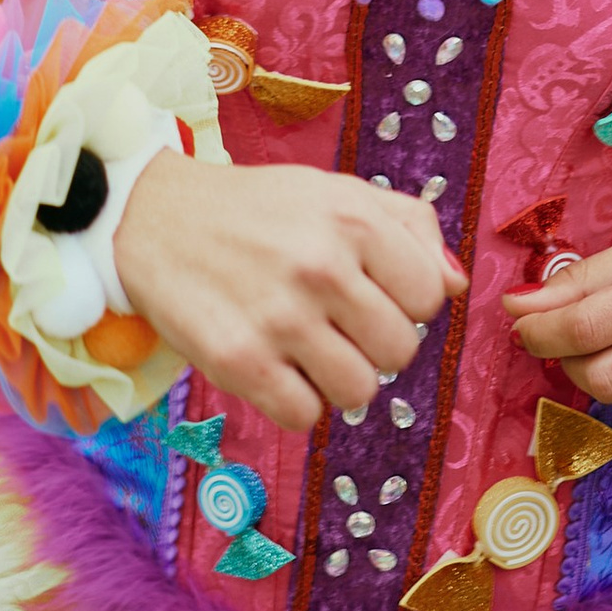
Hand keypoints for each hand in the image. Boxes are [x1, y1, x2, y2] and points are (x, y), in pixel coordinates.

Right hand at [116, 150, 465, 433]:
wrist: (155, 218)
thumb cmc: (259, 209)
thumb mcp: (338, 193)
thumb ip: (409, 227)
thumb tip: (456, 283)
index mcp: (353, 219)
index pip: (430, 298)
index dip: (405, 303)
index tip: (371, 294)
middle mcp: (322, 266)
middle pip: (399, 352)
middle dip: (374, 345)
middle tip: (336, 325)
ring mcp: (280, 317)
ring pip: (359, 392)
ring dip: (337, 379)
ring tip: (307, 348)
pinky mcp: (239, 362)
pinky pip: (305, 417)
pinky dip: (295, 403)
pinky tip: (275, 368)